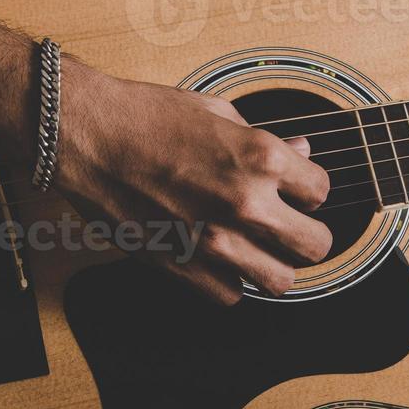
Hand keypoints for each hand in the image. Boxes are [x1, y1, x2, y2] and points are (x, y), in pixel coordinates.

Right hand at [54, 61, 332, 304]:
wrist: (87, 135)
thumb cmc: (147, 115)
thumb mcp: (219, 112)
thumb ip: (266, 142)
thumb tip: (301, 154)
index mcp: (261, 158)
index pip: (321, 192)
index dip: (308, 190)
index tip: (294, 190)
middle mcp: (245, 203)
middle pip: (315, 246)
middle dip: (307, 234)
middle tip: (289, 226)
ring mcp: (214, 240)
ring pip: (279, 282)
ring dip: (273, 265)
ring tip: (258, 248)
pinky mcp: (181, 266)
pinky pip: (230, 296)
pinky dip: (230, 282)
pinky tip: (220, 260)